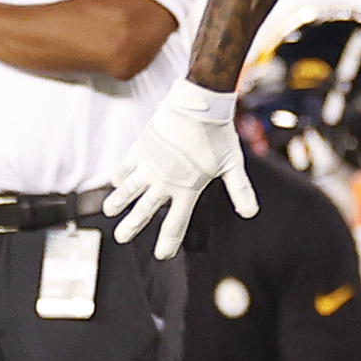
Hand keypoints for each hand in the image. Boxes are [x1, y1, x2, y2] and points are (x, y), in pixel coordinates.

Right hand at [107, 81, 257, 259]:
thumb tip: (250, 213)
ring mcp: (149, 166)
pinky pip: (125, 166)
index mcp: (187, 190)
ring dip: (118, 203)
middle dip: (131, 227)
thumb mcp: (233, 165)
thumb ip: (240, 190)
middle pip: (144, 211)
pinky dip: (119, 176)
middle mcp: (164, 182)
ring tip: (110, 212)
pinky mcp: (140, 148)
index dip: (168, 242)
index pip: (175, 224)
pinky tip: (115, 182)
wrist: (198, 105)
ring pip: (128, 190)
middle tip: (121, 238)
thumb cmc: (218, 135)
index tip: (161, 255)